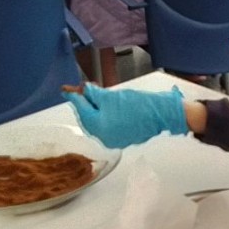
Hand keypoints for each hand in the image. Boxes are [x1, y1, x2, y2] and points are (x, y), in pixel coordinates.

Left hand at [64, 83, 188, 148]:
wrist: (161, 114)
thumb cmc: (138, 105)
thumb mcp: (111, 96)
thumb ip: (93, 94)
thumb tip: (83, 90)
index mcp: (97, 126)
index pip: (80, 108)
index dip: (74, 96)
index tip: (66, 89)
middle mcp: (102, 137)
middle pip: (87, 118)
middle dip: (86, 103)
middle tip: (87, 89)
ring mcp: (113, 140)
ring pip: (98, 122)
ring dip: (96, 110)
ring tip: (100, 97)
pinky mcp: (123, 139)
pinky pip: (109, 127)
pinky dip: (107, 117)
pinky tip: (111, 107)